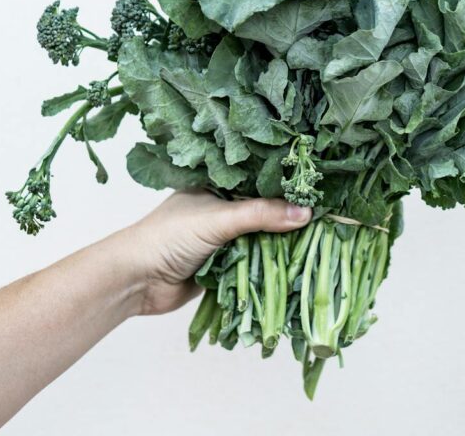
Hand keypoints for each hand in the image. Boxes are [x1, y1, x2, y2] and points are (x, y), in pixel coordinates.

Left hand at [113, 191, 311, 315]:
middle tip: (329, 219)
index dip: (287, 187)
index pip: (260, 183)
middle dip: (288, 220)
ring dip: (280, 247)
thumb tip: (306, 213)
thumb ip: (260, 215)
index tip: (321, 190)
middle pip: (264, 214)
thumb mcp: (218, 219)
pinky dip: (268, 269)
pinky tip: (296, 268)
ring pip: (261, 242)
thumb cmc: (168, 238)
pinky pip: (253, 266)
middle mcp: (221, 211)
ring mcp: (222, 241)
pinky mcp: (222, 268)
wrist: (135, 281)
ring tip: (322, 243)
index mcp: (217, 188)